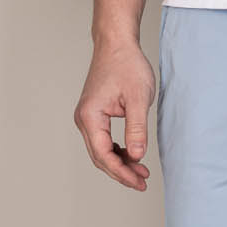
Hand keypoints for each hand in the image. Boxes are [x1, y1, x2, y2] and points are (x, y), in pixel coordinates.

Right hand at [75, 35, 155, 190]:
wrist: (117, 44)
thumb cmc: (127, 65)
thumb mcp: (138, 99)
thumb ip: (137, 129)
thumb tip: (136, 156)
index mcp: (90, 116)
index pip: (103, 154)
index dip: (121, 172)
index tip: (139, 181)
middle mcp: (84, 119)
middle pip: (99, 156)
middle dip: (121, 172)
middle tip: (142, 182)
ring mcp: (87, 117)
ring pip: (101, 150)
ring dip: (120, 163)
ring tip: (141, 172)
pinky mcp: (95, 114)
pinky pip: (103, 140)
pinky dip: (117, 151)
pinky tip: (132, 156)